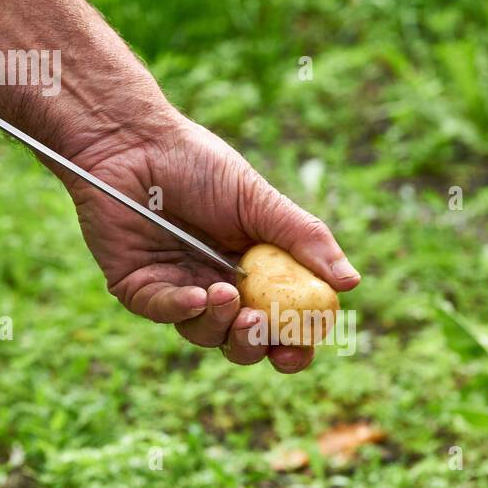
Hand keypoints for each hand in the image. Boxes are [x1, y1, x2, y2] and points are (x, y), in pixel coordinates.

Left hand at [64, 115, 360, 372]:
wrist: (135, 141)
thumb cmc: (196, 163)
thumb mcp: (259, 200)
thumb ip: (304, 238)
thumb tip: (351, 281)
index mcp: (252, 269)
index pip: (278, 321)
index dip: (292, 343)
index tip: (299, 347)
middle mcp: (215, 284)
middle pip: (241, 341)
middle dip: (255, 345)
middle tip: (262, 328)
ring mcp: (175, 287)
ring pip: (202, 334)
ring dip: (221, 324)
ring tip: (227, 293)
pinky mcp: (137, 285)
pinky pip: (162, 312)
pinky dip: (181, 310)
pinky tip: (196, 295)